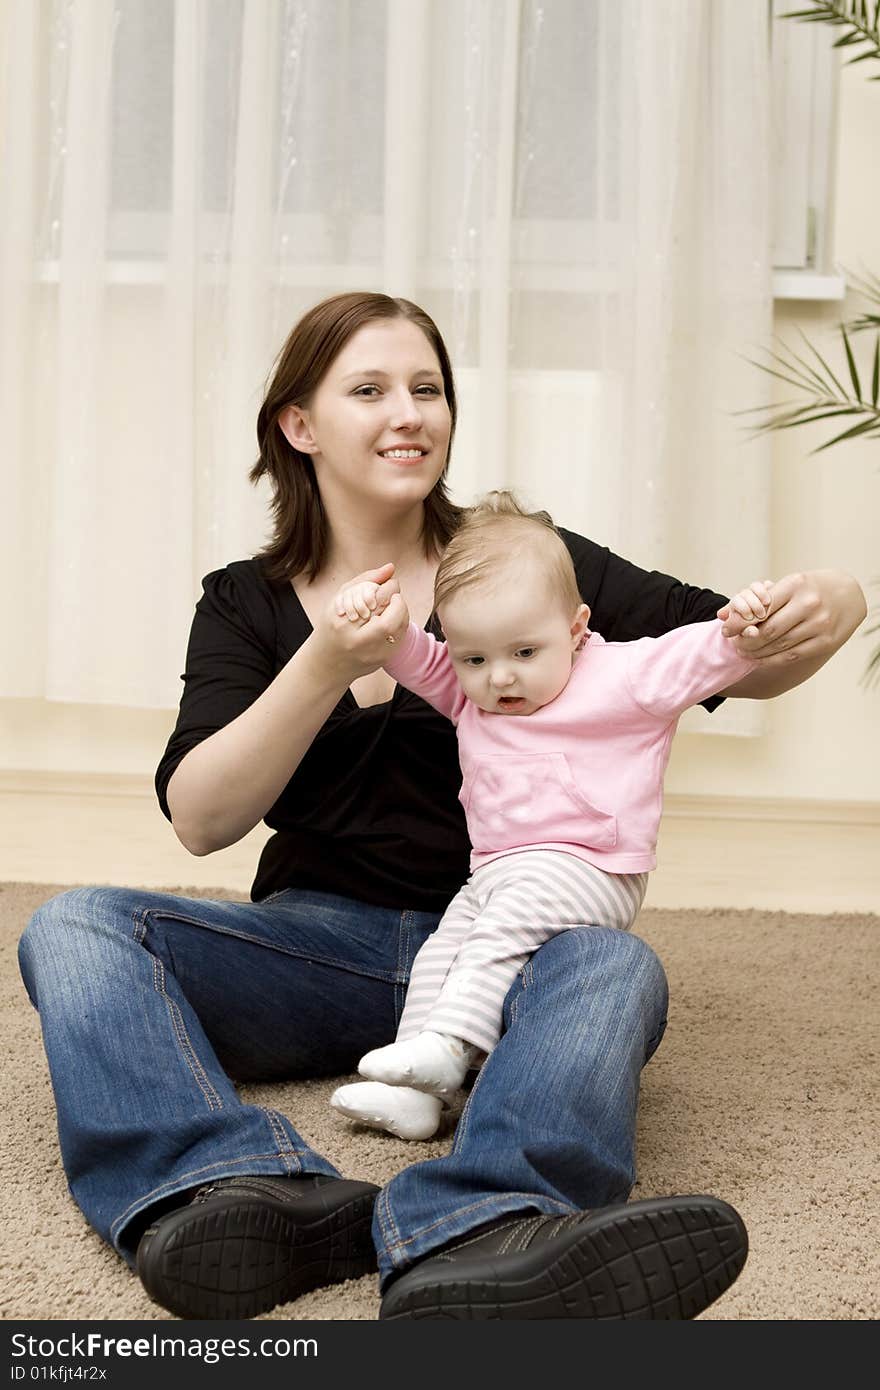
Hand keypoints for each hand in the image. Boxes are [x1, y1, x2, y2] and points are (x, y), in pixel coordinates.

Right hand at [313, 563, 409, 678]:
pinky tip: (389, 621)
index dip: (389, 589)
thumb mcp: (340, 599)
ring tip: (390, 608)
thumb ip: (365, 580)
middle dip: (398, 601)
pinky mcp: (383, 661)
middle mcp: (358, 641)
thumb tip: (391, 568)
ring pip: (401, 627)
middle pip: (393, 616)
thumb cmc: (332, 626)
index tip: (388, 585)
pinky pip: (401, 638)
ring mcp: (372, 654)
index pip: (377, 600)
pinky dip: (400, 625)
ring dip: (401, 612)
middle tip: (393, 596)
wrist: (327, 664)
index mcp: (343, 623)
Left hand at [718, 570, 865, 663]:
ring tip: (744, 651)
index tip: (726, 631)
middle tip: (735, 644)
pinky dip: (772, 659)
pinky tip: (760, 658)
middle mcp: (809, 604)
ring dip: (757, 652)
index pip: (760, 608)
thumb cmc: (809, 589)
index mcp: (795, 585)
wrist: (848, 595)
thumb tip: (721, 614)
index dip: (739, 623)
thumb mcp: (786, 585)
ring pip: (778, 645)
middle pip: (768, 630)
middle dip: (746, 640)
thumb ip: (755, 599)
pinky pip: (792, 655)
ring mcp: (819, 624)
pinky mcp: (825, 641)